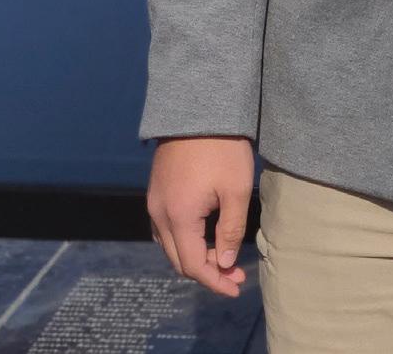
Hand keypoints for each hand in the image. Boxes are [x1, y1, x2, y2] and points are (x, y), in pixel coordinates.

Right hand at [147, 136, 254, 297]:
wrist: (199, 108)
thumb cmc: (223, 148)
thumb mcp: (236, 189)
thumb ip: (231, 230)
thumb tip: (224, 263)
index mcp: (178, 216)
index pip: (193, 265)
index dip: (215, 281)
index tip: (238, 285)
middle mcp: (159, 213)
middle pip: (178, 259)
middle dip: (207, 272)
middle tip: (235, 274)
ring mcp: (154, 200)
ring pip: (170, 245)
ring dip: (195, 256)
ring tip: (223, 256)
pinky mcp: (157, 189)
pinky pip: (166, 227)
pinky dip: (185, 239)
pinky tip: (205, 234)